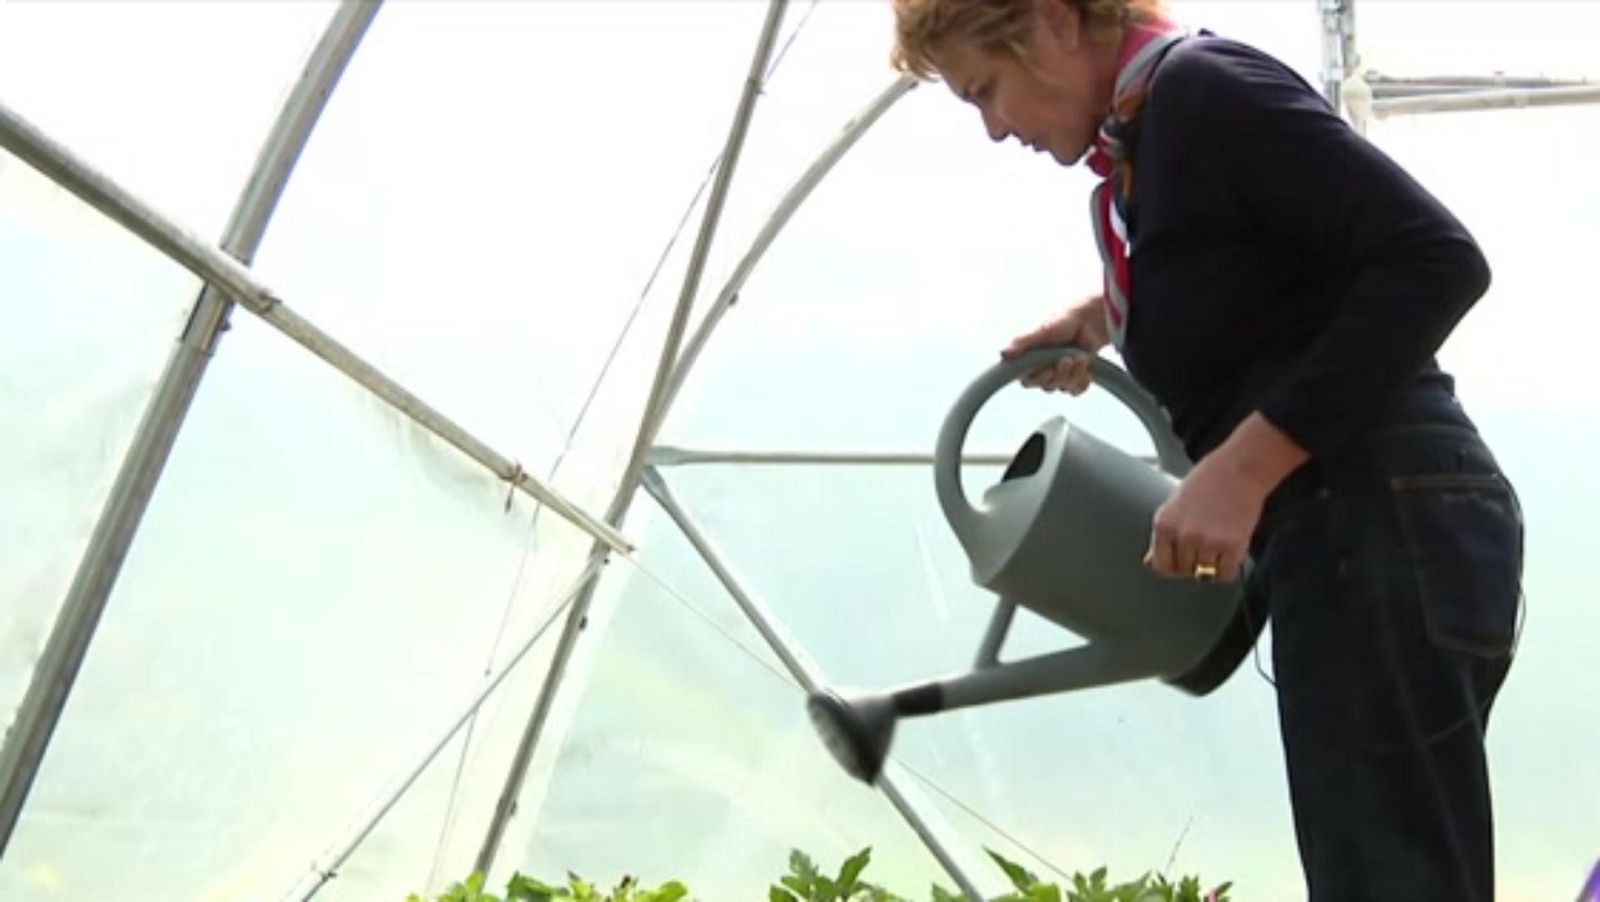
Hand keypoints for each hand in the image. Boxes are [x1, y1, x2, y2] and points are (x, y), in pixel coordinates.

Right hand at [1001, 295, 1109, 394]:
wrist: (1091, 318)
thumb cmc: (1065, 320)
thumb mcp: (1041, 330)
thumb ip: (1022, 342)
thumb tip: (1003, 353)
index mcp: (1031, 359)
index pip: (1028, 381)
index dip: (1039, 379)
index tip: (1048, 370)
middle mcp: (1044, 367)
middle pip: (1048, 386)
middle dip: (1060, 374)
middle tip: (1067, 359)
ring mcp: (1061, 373)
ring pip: (1063, 388)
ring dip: (1074, 375)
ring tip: (1080, 358)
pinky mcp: (1077, 375)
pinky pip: (1077, 390)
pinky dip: (1083, 381)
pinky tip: (1086, 369)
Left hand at [1144, 452, 1263, 582]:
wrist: (1240, 468)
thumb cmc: (1208, 481)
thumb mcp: (1175, 504)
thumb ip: (1164, 535)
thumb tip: (1150, 562)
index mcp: (1164, 524)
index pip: (1161, 565)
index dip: (1173, 566)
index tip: (1182, 562)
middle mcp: (1183, 535)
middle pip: (1184, 570)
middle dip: (1194, 563)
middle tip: (1206, 545)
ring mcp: (1208, 541)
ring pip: (1205, 573)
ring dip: (1213, 565)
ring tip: (1219, 543)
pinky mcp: (1232, 545)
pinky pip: (1227, 573)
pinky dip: (1229, 567)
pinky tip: (1230, 552)